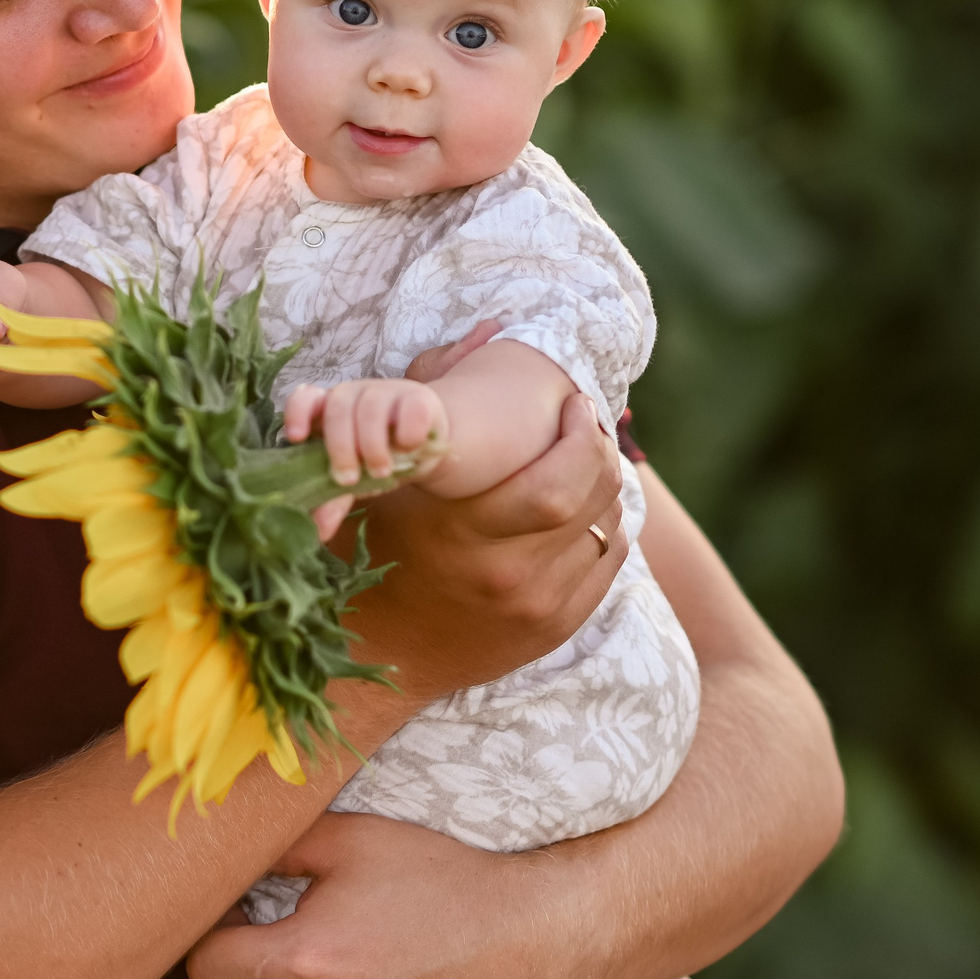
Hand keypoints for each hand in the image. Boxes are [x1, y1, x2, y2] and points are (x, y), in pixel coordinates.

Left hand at [282, 378, 449, 538]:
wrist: (425, 445)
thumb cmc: (379, 457)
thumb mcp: (354, 478)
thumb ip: (334, 499)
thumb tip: (318, 532)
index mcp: (326, 411)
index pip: (305, 397)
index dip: (297, 413)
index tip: (296, 438)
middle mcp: (352, 395)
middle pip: (338, 407)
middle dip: (340, 446)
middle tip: (348, 479)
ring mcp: (384, 392)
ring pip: (371, 407)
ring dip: (373, 443)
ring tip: (380, 472)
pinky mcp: (418, 398)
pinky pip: (411, 408)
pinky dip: (408, 431)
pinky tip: (409, 447)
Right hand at [341, 388, 625, 697]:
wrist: (379, 650)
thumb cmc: (371, 549)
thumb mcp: (382, 483)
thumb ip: (424, 413)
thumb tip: (489, 328)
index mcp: (462, 533)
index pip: (557, 482)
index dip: (581, 436)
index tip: (574, 402)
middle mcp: (507, 574)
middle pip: (592, 500)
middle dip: (600, 449)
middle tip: (587, 421)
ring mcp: (536, 605)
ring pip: (607, 528)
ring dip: (604, 485)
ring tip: (584, 459)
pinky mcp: (555, 627)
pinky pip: (606, 563)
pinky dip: (604, 526)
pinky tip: (584, 505)